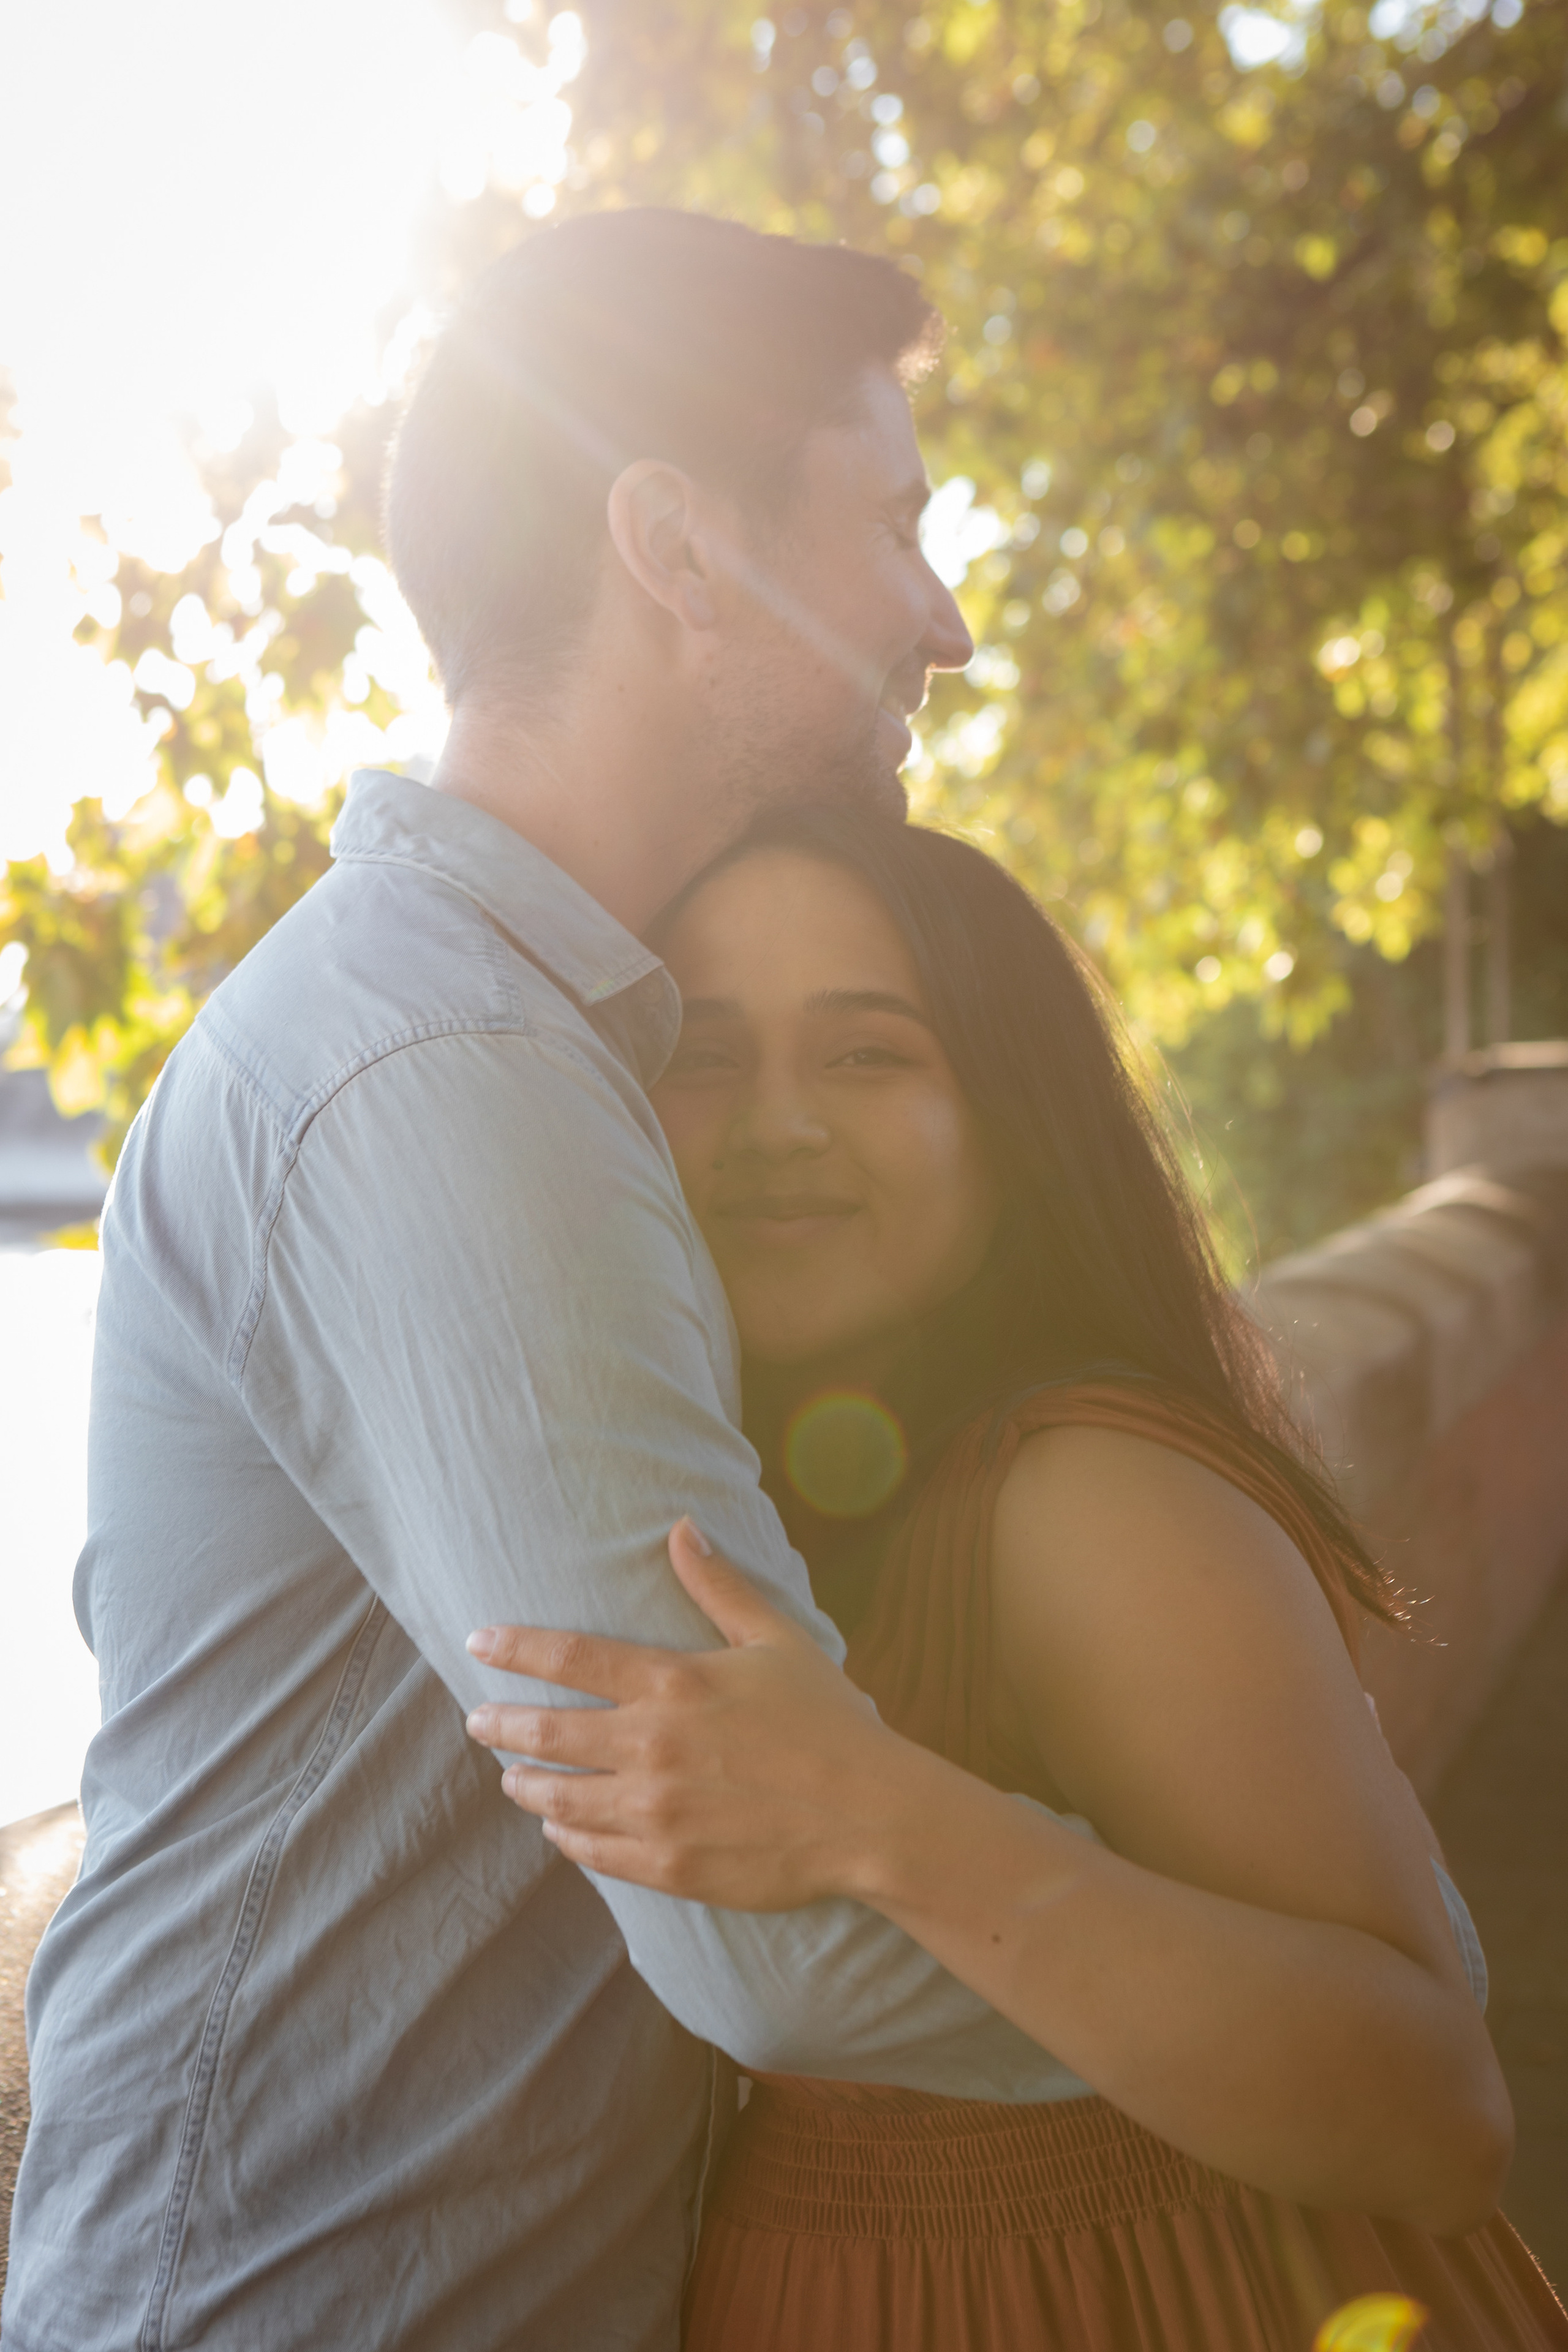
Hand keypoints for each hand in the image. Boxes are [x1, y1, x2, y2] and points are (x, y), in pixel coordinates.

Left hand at [464, 1520, 894, 1908]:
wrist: (870, 1816)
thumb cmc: (829, 1721)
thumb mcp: (776, 1639)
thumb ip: (719, 1586)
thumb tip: (682, 1527)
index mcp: (674, 1683)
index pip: (568, 1657)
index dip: (514, 1648)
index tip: (476, 1644)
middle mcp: (652, 1747)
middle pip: (547, 1732)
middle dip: (501, 1724)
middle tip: (477, 1721)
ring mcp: (657, 1812)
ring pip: (559, 1799)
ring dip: (526, 1785)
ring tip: (512, 1778)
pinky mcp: (670, 1866)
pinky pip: (594, 1853)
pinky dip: (566, 1838)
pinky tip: (559, 1830)